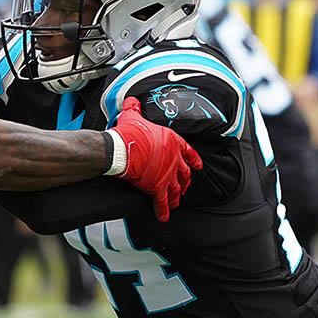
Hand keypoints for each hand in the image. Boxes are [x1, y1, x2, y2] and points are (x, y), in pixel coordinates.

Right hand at [109, 97, 202, 221]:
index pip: (189, 152)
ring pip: (176, 189)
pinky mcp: (157, 187)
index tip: (197, 166)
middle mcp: (174, 159)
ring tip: (175, 203)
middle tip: (184, 187)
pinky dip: (163, 210)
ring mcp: (167, 175)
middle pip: (184, 173)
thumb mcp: (132, 116)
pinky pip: (162, 202)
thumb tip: (132, 100)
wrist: (120, 149)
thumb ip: (135, 108)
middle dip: (185, 181)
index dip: (194, 160)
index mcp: (172, 141)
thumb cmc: (128, 133)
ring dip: (177, 197)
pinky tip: (163, 217)